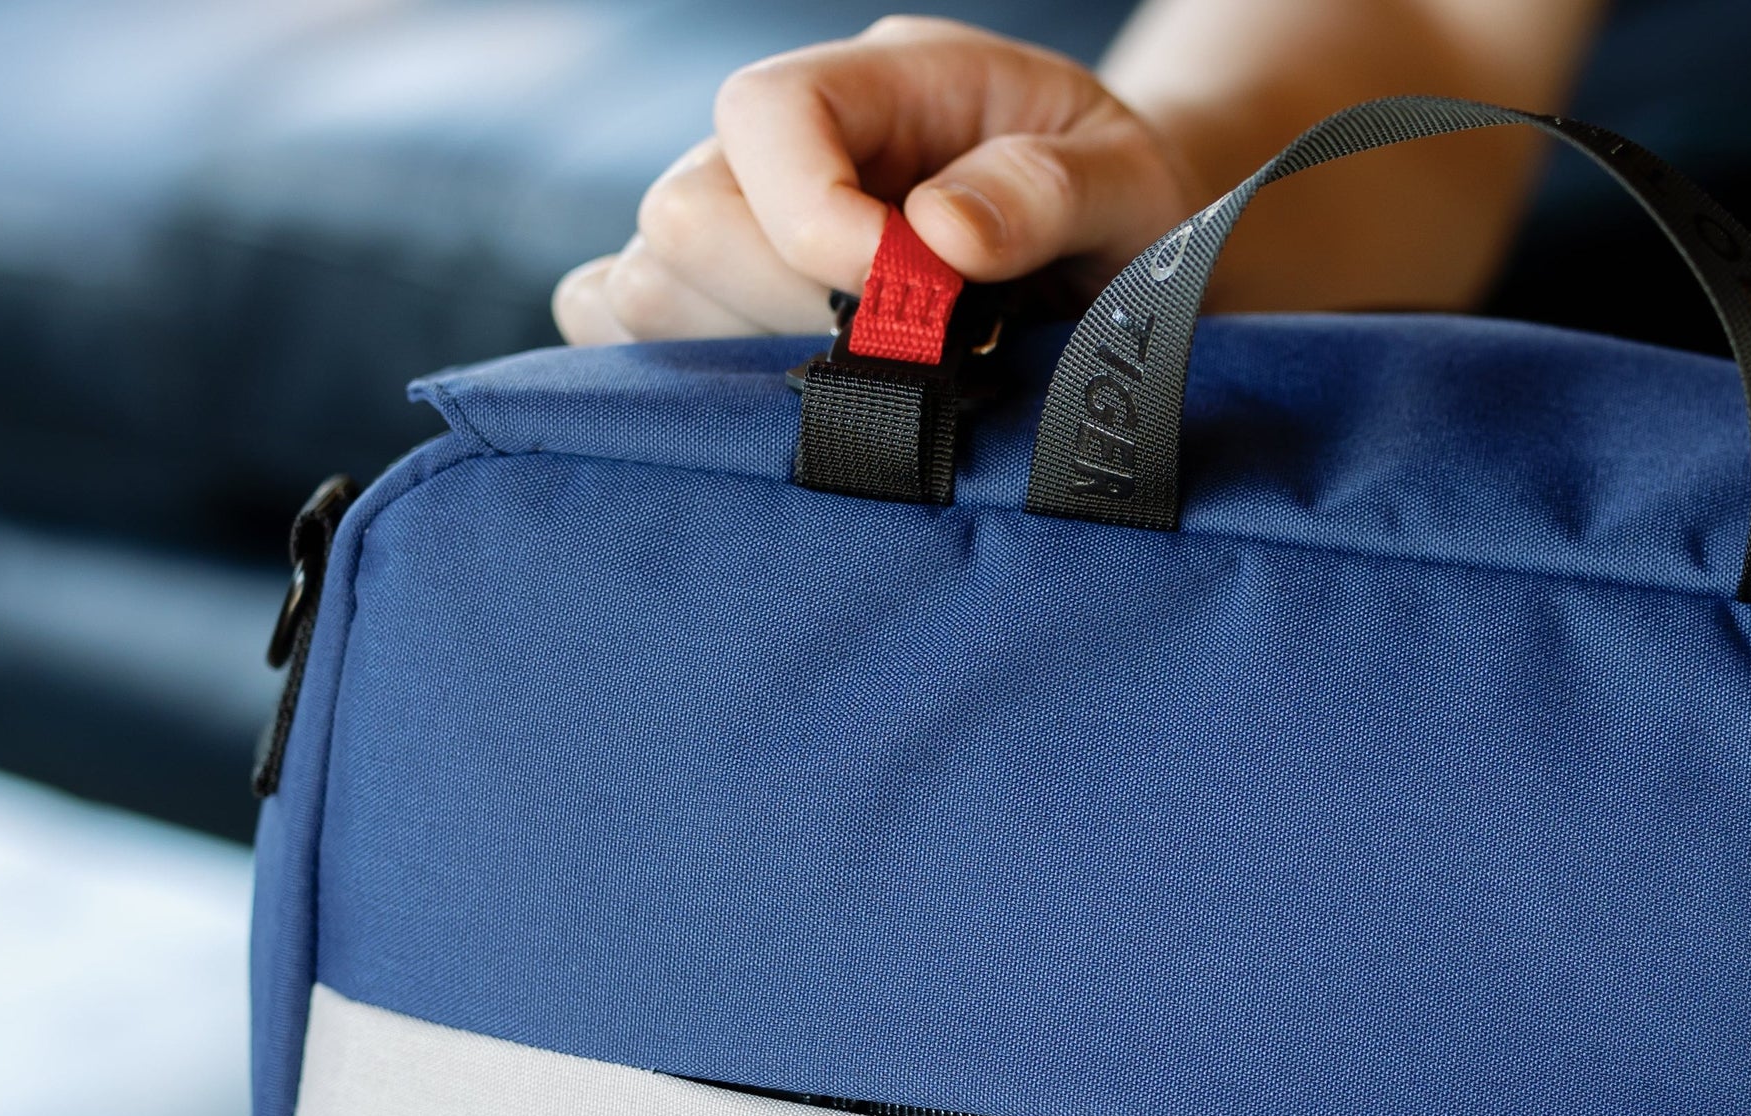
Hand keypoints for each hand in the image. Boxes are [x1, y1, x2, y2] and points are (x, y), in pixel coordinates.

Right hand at [553, 18, 1203, 343]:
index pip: (767, 114)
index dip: (810, 218)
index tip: (908, 303)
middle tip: (904, 364)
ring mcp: (740, 221)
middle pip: (683, 215)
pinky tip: (782, 401)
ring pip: (645, 287)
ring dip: (744, 360)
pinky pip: (621, 324)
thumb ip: (1049, 193)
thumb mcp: (1129, 181)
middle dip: (784, 311)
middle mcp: (789, 144)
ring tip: (870, 386)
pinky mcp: (719, 299)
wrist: (1121, 251)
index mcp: (884, 80)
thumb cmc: (1126, 206)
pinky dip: (676, 378)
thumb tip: (941, 233)